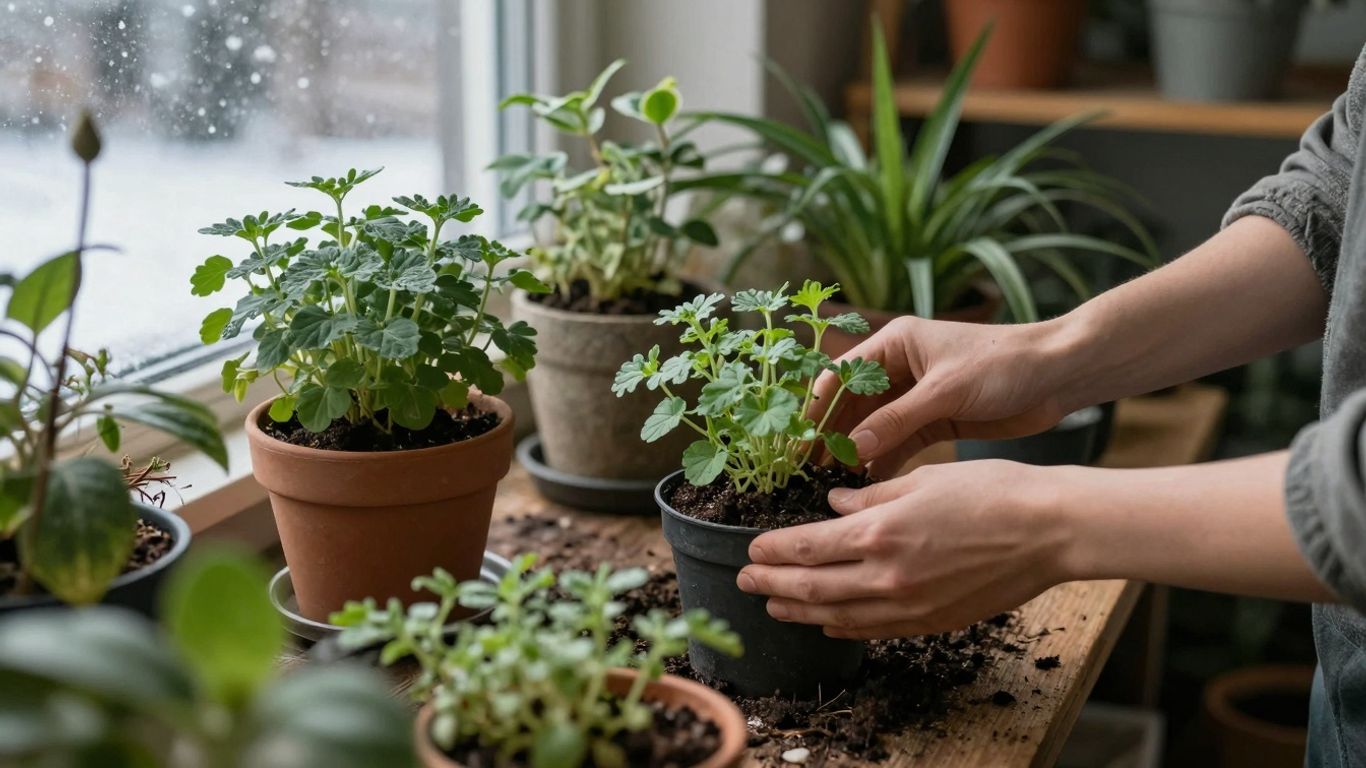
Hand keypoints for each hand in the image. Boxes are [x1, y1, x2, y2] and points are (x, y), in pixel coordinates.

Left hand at [736, 460, 1076, 638]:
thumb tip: (834, 504)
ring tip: (774, 605)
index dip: (772, 550)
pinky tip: (826, 622)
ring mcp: (909, 605)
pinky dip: (842, 626)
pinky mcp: (932, 621)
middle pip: (811, 587)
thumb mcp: (922, 479)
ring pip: (837, 615)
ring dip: (799, 611)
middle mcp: (887, 575)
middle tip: (744, 583)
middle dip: (771, 585)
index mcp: (880, 532)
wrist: (1048, 530)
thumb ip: (872, 494)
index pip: (806, 547)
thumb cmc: (992, 492)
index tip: (751, 549)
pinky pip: (874, 629)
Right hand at [811, 315, 1077, 474]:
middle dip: (829, 438)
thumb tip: (852, 450)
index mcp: (894, 345)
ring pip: (870, 429)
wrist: (1059, 374)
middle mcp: (897, 369)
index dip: (815, 410)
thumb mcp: (946, 390)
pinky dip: (881, 464)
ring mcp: (915, 397)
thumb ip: (898, 420)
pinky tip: (866, 489)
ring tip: (830, 488)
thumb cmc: (1004, 364)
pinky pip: (896, 445)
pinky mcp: (934, 421)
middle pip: (849, 406)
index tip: (797, 444)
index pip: (839, 376)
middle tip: (806, 474)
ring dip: (853, 455)